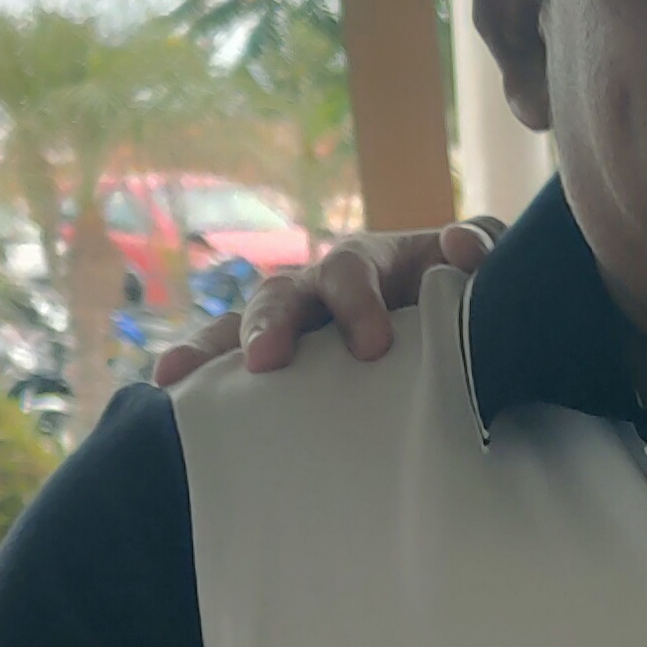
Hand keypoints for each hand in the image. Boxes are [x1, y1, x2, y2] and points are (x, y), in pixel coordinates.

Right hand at [151, 219, 499, 383]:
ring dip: (211, 350)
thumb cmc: (464, 290)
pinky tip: (166, 398)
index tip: (371, 348)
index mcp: (366, 265)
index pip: (348, 272)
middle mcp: (317, 291)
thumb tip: (462, 248)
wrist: (457, 320)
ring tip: (177, 379)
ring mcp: (294, 329)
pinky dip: (200, 379)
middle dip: (269, 324)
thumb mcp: (481, 264)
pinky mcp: (282, 369)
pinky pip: (231, 372)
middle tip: (266, 360)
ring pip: (239, 329)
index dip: (355, 304)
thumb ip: (479, 249)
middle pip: (280, 295)